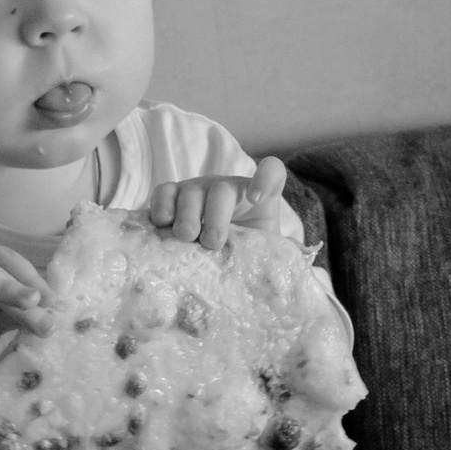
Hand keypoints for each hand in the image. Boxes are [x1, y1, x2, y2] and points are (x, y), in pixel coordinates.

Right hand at [147, 156, 287, 251]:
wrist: (214, 259)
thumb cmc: (245, 256)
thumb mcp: (263, 256)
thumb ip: (275, 259)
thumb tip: (289, 277)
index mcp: (259, 196)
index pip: (271, 172)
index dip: (265, 179)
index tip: (256, 199)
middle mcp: (228, 188)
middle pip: (223, 189)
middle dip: (216, 215)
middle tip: (212, 242)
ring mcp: (199, 189)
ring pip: (192, 190)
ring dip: (187, 214)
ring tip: (185, 237)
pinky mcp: (173, 197)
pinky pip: (164, 192)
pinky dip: (161, 206)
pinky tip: (161, 223)